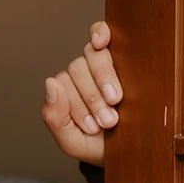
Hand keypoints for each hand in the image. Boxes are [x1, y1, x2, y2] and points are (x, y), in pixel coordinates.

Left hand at [42, 20, 121, 164]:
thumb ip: (55, 117)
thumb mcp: (72, 141)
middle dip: (92, 98)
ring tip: (116, 102)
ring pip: (93, 56)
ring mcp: (100, 63)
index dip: (77, 106)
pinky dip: (99, 33)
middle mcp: (81, 75)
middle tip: (108, 121)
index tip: (92, 128)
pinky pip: (101, 32)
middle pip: (77, 70)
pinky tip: (100, 42)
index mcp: (66, 92)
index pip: (63, 85)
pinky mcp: (120, 55)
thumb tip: (49, 83)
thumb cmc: (100, 145)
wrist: (134, 150)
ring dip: (104, 79)